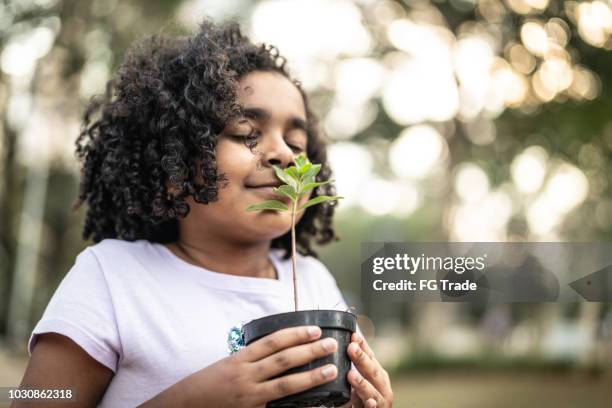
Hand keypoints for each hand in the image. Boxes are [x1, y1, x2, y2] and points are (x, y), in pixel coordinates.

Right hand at [184, 325, 337, 406]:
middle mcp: (246, 376)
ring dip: (311, 377)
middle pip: (283, 361)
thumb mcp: (228, 364)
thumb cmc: (208, 383)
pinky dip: (297, 406)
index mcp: (240, 359)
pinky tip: (314, 404)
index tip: (315, 329)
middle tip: (331, 344)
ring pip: (285, 386)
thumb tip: (280, 347)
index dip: (295, 334)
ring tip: (330, 370)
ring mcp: (250, 397)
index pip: (272, 343)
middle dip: (309, 351)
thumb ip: (253, 358)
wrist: (185, 405)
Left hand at [340, 332, 393, 407]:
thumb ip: (356, 364)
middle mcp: (382, 386)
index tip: (353, 335)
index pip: (370, 356)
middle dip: (362, 360)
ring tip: (351, 375)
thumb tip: (344, 341)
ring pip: (372, 392)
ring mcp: (380, 401)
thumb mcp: (360, 379)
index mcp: (378, 373)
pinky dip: (372, 406)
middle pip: (372, 371)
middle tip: (351, 348)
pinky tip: (370, 402)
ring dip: (362, 383)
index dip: (362, 346)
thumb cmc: (363, 397)